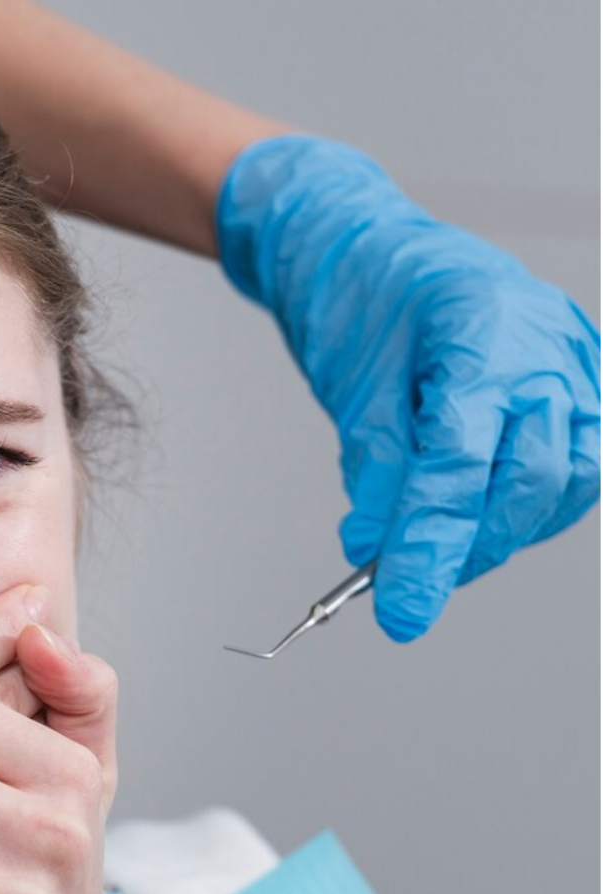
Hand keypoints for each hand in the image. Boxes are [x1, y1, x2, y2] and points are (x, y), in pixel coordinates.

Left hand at [218, 135, 599, 641]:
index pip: (463, 468)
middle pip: (532, 481)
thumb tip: (378, 550)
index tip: (399, 611)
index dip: (430, 547)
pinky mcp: (579, 377)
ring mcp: (575, 359)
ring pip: (566, 480)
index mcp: (484, 334)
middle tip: (408, 581)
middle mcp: (547, 346)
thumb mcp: (352, 389)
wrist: (372, 245)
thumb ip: (374, 472)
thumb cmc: (362, 300)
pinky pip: (575, 460)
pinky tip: (476, 513)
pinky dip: (526, 501)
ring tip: (436, 544)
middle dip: (469, 546)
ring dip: (503, 529)